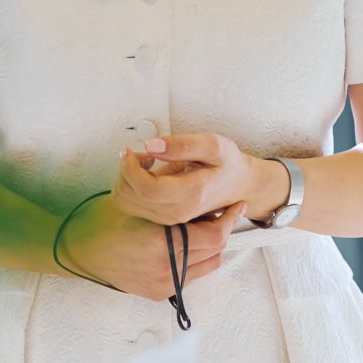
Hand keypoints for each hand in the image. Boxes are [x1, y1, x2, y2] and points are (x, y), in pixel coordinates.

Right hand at [57, 190, 244, 300]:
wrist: (79, 250)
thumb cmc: (105, 221)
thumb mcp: (140, 202)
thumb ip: (173, 201)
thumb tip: (205, 197)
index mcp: (161, 242)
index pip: (213, 235)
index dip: (229, 219)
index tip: (237, 206)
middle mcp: (165, 268)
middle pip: (215, 251)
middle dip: (222, 231)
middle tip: (220, 213)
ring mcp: (162, 284)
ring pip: (207, 266)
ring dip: (211, 247)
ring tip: (203, 228)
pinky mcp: (157, 293)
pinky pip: (190, 276)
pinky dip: (195, 260)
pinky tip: (185, 244)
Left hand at [111, 133, 263, 224]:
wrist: (236, 185)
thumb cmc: (226, 164)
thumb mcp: (213, 144)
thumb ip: (182, 144)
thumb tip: (151, 145)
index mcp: (192, 194)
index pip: (146, 189)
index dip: (130, 168)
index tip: (130, 150)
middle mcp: (178, 212)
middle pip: (130, 196)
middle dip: (126, 170)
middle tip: (141, 153)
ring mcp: (169, 218)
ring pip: (126, 201)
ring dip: (126, 177)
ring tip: (145, 162)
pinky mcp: (161, 217)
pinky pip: (131, 203)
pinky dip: (130, 185)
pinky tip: (146, 172)